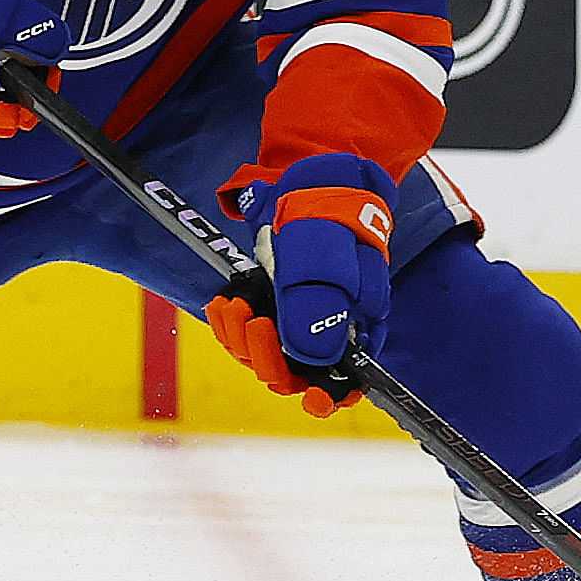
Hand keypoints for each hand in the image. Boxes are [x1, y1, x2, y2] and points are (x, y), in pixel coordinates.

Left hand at [208, 154, 397, 414]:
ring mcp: (293, 322)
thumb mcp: (328, 263)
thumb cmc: (330, 222)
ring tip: (236, 305)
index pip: (344, 383)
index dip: (328, 396)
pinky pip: (242, 335)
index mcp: (354, 329)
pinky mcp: (267, 309)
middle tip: (256, 322)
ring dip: (242, 337)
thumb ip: (321, 312)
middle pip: (293, 374)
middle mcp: (323, 333)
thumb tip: (311, 359)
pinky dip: (230, 323)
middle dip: (268, 355)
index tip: (313, 395)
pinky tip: (226, 302)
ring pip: (261, 357)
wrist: (309, 183)